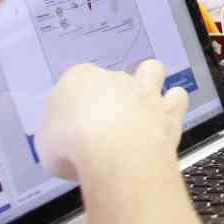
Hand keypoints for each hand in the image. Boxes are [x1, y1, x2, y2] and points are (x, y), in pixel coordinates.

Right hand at [36, 59, 188, 180]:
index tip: (73, 123)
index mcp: (78, 79)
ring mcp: (143, 92)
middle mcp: (114, 79)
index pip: (76, 81)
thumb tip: (63, 142)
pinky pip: (177, 97)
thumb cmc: (72, 146)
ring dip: (149, 82)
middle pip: (112, 78)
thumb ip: (57, 135)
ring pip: (151, 70)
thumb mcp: (46, 144)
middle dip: (111, 95)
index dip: (76, 102)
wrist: (113, 152)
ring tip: (142, 103)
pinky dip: (173, 105)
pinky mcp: (168, 111)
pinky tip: (165, 118)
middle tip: (105, 122)